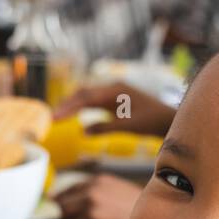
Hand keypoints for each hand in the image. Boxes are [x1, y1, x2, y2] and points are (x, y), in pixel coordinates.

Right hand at [53, 82, 174, 136]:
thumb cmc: (152, 122)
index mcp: (115, 90)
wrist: (168, 119)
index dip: (68, 107)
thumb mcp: (129, 127)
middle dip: (66, 105)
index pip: (86, 97)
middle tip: (51, 118)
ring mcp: (113, 92)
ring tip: (57, 117)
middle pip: (83, 93)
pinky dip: (81, 107)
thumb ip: (106, 128)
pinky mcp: (114, 99)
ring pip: (86, 96)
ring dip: (72, 105)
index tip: (54, 118)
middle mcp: (112, 87)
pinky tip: (73, 115)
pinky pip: (93, 101)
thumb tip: (83, 130)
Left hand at [55, 174, 140, 218]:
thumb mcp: (116, 188)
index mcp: (97, 181)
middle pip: (63, 207)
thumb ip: (94, 190)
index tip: (57, 206)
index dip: (62, 200)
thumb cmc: (137, 207)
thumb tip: (62, 198)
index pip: (68, 190)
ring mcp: (92, 209)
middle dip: (68, 215)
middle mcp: (92, 192)